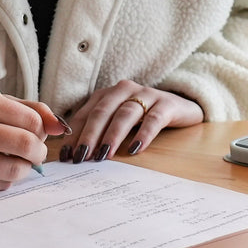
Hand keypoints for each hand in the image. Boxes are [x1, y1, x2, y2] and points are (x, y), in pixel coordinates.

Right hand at [0, 87, 66, 189]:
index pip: (32, 122)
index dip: (42, 130)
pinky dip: (7, 178)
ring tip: (19, 159)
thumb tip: (61, 127)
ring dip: (25, 167)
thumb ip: (31, 110)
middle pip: (25, 146)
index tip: (38, 132)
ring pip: (14, 171)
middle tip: (36, 151)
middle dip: (39, 151)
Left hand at [60, 80, 202, 163]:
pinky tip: (135, 149)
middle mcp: (124, 90)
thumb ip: (99, 131)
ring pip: (125, 114)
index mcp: (108, 94)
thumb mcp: (118, 120)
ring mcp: (146, 94)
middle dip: (89, 136)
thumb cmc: (143, 117)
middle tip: (81, 157)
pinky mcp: (166, 104)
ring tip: (104, 155)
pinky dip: (143, 134)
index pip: (85, 114)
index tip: (66, 155)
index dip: (74, 134)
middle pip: (102, 112)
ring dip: (112, 136)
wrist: (180, 106)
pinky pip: (153, 119)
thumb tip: (73, 154)